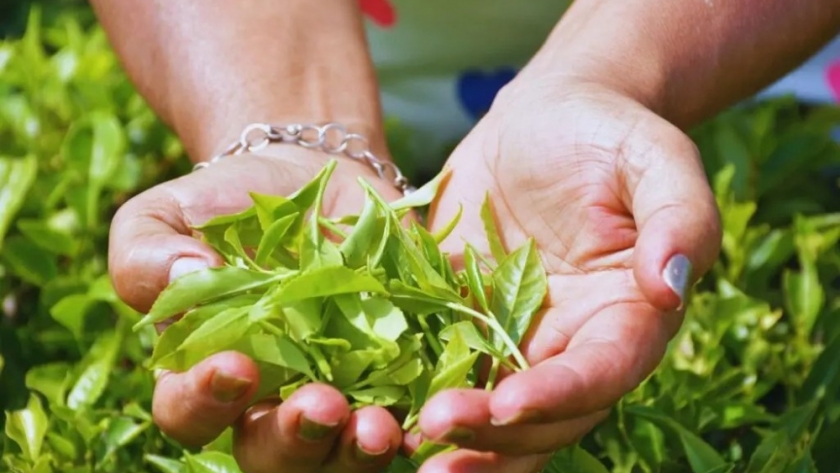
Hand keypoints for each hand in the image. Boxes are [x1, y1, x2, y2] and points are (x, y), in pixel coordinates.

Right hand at [108, 148, 404, 472]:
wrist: (307, 179)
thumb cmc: (225, 206)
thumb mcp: (167, 215)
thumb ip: (144, 253)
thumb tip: (185, 275)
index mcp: (203, 374)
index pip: (190, 413)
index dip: (205, 401)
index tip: (236, 367)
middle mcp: (269, 399)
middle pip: (269, 452)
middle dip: (294, 439)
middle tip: (320, 408)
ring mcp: (335, 392)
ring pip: (337, 452)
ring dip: (356, 451)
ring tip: (377, 428)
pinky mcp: (392, 374)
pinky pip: (405, 415)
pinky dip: (416, 424)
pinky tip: (428, 414)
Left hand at [415, 79, 721, 471]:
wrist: (545, 117)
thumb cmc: (607, 132)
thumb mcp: (654, 157)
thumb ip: (680, 217)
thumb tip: (671, 285)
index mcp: (626, 316)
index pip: (602, 373)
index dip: (559, 394)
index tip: (508, 404)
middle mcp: (571, 341)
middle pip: (544, 414)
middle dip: (494, 434)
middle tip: (435, 432)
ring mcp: (513, 335)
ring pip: (491, 409)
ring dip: (455, 437)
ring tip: (401, 445)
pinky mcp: (463, 316)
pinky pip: (441, 362)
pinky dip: (413, 389)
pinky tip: (376, 406)